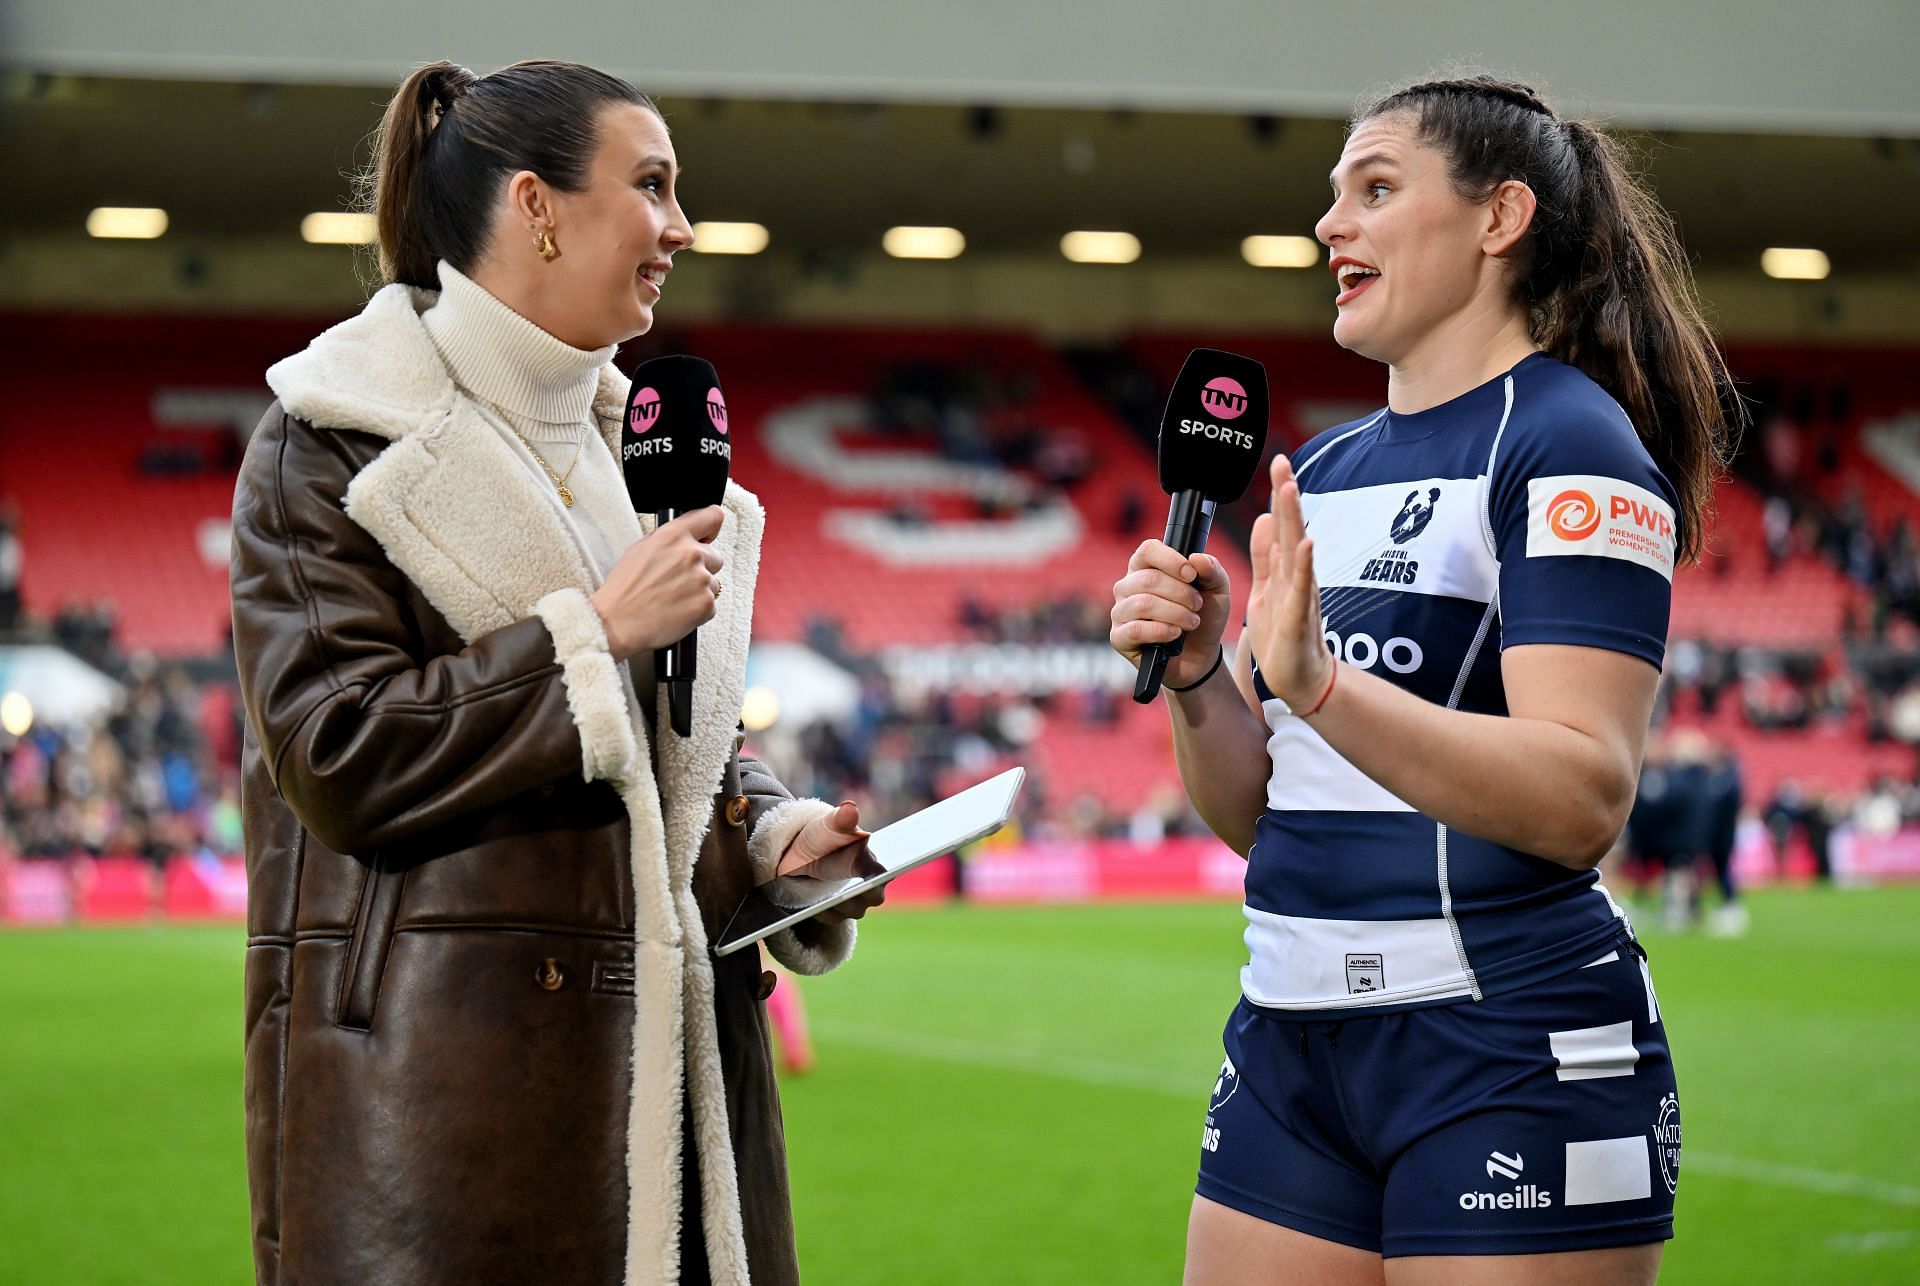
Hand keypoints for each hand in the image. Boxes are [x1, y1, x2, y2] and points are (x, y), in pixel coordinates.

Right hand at [589, 506, 725, 660]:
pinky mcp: (705, 604)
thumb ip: (670, 540)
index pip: (713, 516)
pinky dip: (698, 610)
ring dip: (699, 590)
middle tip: (679, 580)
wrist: (616, 623)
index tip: (709, 536)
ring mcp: (701, 579)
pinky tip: (677, 610)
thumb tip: (687, 538)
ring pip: (713, 583)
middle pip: (716, 556)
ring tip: (673, 598)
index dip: (712, 528)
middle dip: (702, 567)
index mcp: (674, 535)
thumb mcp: (640, 549)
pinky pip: (711, 605)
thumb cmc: (624, 590)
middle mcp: (691, 554)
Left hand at [775, 801, 886, 923]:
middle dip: (859, 895)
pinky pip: (832, 917)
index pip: (885, 874)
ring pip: (852, 911)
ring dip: (838, 904)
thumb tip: (850, 808)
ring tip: (824, 898)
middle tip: (844, 893)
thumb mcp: (831, 825)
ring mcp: (855, 903)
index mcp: (876, 864)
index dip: (882, 878)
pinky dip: (821, 911)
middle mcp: (871, 886)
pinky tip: (813, 904)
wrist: (801, 855)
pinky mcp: (836, 913)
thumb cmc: (825, 837)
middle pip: (873, 899)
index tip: (874, 879)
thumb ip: (842, 818)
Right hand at [1109, 541, 1230, 688]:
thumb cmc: (1203, 616)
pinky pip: (1136, 630)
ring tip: (1192, 622)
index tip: (1192, 575)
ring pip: (1143, 604)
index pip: (1148, 550)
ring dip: (1175, 614)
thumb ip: (1212, 570)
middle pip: (1149, 579)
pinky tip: (1174, 635)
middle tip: (1198, 605)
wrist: (1200, 655)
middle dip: (1181, 593)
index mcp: (1146, 567)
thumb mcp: (1217, 590)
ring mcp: (1121, 611)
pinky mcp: (1119, 637)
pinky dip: (1161, 631)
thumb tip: (1197, 558)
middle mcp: (1128, 586)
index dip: (1171, 560)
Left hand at [1247, 455, 1334, 709]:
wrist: (1299, 678)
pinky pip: (1303, 588)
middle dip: (1287, 495)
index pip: (1283, 525)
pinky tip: (1307, 544)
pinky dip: (1306, 565)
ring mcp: (1301, 595)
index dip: (1280, 495)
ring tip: (1291, 490)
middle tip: (1282, 462)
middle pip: (1292, 528)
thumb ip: (1266, 556)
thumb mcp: (1267, 588)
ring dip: (1295, 520)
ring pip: (1298, 551)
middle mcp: (1297, 576)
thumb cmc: (1284, 635)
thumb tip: (1264, 517)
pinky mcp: (1299, 617)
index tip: (1277, 462)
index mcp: (1286, 568)